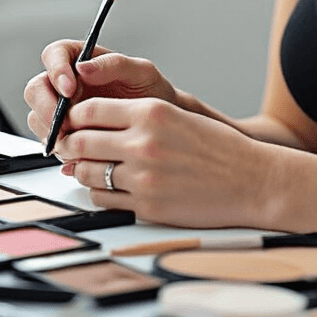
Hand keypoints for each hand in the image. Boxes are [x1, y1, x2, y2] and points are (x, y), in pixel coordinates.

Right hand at [24, 42, 178, 147]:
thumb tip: (84, 67)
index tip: (69, 88)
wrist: (156, 124)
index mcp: (79, 58)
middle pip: (36, 89)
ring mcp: (61, 110)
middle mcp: (65, 82)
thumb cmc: (149, 91)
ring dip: (51, 131)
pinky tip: (81, 152)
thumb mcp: (140, 72)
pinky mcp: (64, 134)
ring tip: (77, 139)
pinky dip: (60, 148)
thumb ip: (113, 64)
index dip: (56, 71)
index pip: (53, 55)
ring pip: (37, 118)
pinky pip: (49, 141)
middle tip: (66, 123)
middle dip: (46, 107)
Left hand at [54, 95, 277, 226]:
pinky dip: (100, 195)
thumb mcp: (175, 116)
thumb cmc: (216, 146)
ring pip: (88, 173)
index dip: (73, 117)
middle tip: (66, 147)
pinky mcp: (147, 206)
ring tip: (88, 168)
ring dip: (82, 171)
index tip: (71, 122)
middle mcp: (143, 143)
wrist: (250, 180)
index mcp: (151, 112)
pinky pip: (105, 200)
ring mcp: (144, 177)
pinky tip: (109, 188)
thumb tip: (90, 126)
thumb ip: (133, 119)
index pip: (90, 110)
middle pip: (82, 141)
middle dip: (69, 145)